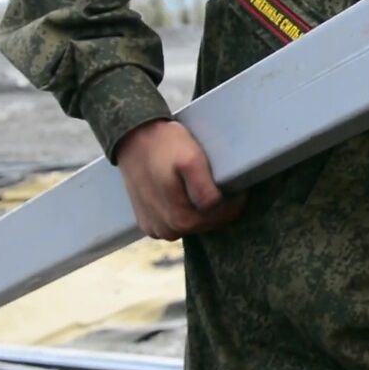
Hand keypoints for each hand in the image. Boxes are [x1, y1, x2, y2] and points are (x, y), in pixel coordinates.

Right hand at [115, 119, 245, 239]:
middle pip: (208, 223)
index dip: (234, 199)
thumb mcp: (190, 160)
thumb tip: (214, 205)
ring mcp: (155, 229)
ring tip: (201, 184)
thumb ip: (204, 187)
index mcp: (181, 220)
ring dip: (203, 209)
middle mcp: (167, 231)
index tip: (235, 181)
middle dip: (220, 206)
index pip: (223, 217)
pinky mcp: (148, 223)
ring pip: (193, 225)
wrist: (132, 138)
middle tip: (220, 181)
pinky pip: (175, 223)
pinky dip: (185, 211)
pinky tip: (184, 193)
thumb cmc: (165, 146)